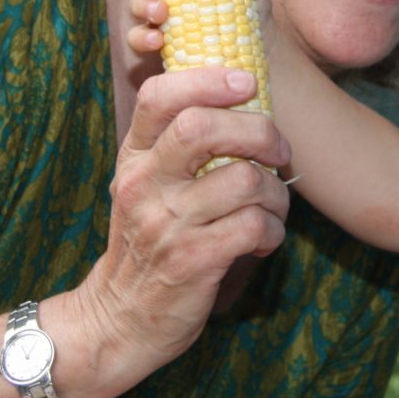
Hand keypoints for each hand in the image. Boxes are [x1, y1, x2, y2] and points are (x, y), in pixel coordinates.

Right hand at [71, 66, 291, 367]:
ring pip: (245, 179)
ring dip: (277, 193)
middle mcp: (144, 184)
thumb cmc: (150, 240)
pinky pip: (254, 225)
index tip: (246, 83)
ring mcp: (166, 223)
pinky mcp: (192, 260)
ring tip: (272, 207)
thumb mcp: (148, 185)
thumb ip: (179, 145)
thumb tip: (245, 97)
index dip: (207, 79)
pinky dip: (273, 230)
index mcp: (134, 158)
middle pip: (203, 128)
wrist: (119, 318)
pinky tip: (264, 239)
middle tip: (279, 152)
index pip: (158, 97)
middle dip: (259, 131)